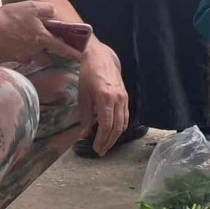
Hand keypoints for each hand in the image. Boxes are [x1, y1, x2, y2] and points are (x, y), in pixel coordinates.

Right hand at [0, 1, 83, 65]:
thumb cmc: (11, 17)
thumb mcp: (31, 7)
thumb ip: (46, 9)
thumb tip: (54, 11)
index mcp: (42, 37)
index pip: (61, 48)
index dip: (71, 52)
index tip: (79, 57)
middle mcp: (34, 50)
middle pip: (46, 59)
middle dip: (50, 58)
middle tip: (50, 54)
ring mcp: (21, 56)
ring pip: (32, 60)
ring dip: (34, 57)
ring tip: (31, 51)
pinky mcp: (9, 58)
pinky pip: (18, 59)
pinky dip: (19, 55)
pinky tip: (15, 49)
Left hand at [77, 41, 128, 155]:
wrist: (101, 57)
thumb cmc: (88, 74)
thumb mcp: (83, 95)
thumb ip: (84, 116)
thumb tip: (83, 135)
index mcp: (105, 98)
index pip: (106, 125)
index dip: (102, 139)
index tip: (95, 148)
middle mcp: (117, 99)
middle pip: (117, 127)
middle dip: (109, 142)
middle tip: (100, 151)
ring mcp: (124, 98)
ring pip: (123, 123)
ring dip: (115, 137)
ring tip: (106, 145)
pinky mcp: (126, 97)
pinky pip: (125, 116)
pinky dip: (120, 127)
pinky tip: (113, 133)